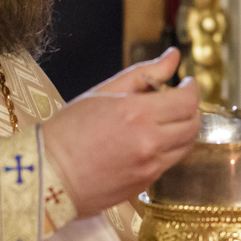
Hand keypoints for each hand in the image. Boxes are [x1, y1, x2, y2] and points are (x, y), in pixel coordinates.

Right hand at [40, 48, 200, 213]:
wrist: (48, 174)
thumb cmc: (68, 129)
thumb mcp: (102, 92)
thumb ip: (143, 73)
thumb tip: (173, 57)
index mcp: (138, 113)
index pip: (187, 101)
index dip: (192, 90)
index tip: (187, 83)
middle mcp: (150, 142)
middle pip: (193, 125)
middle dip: (191, 109)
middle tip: (178, 101)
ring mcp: (150, 166)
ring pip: (185, 146)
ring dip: (182, 131)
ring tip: (163, 122)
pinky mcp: (145, 184)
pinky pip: (169, 163)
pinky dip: (167, 149)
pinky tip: (147, 142)